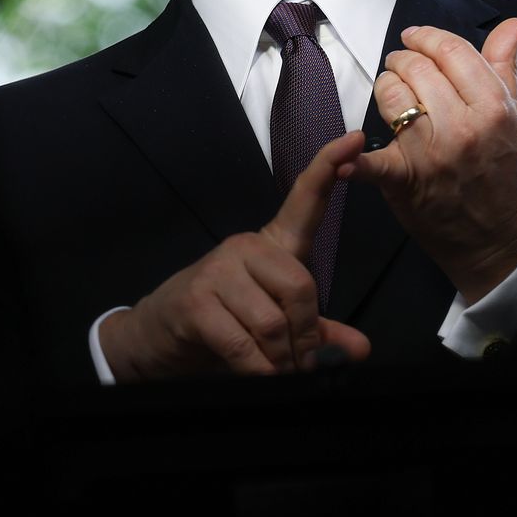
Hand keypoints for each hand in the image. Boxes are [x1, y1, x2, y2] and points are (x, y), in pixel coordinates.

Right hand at [100, 133, 372, 381]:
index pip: (305, 200)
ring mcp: (217, 272)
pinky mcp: (197, 303)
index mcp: (270, 244)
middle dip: (307, 337)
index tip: (356, 138)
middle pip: (301, 287)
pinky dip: (259, 371)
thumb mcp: (275, 325)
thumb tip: (360, 348)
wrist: (155, 338)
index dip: (329, 167)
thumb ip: (318, 332)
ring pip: (274, 322)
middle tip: (303, 365)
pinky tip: (259, 377)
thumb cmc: (222, 324)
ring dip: (283, 361)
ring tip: (278, 374)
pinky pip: (244, 345)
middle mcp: (245, 248)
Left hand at [340, 20, 516, 303]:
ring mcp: (432, 154)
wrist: (504, 239)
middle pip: (417, 68)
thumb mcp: (515, 119)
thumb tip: (510, 25)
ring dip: (386, 87)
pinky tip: (344, 159)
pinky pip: (373, 164)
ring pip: (392, 97)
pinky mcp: (406, 182)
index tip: (415, 38)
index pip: (451, 51)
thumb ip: (504, 68)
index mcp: (493, 106)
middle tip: (402, 66)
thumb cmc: (508, 175)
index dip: (426, 37)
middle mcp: (462, 126)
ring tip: (392, 93)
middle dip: (403, 60)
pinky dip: (354, 161)